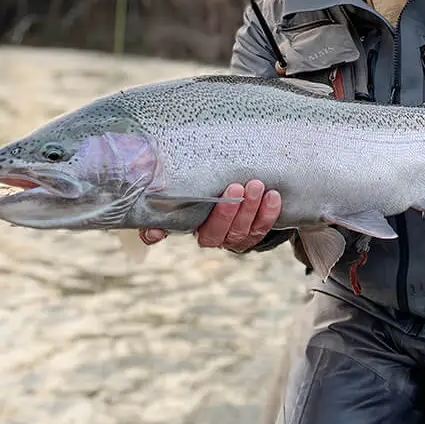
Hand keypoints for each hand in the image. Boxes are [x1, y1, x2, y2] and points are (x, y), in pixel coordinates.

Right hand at [138, 180, 280, 251]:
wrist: (232, 190)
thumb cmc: (202, 192)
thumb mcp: (183, 197)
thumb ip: (166, 207)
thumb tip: (152, 233)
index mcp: (195, 228)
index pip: (187, 231)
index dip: (190, 226)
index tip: (179, 218)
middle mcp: (215, 238)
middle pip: (222, 232)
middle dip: (229, 210)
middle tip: (237, 187)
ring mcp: (236, 237)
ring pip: (244, 230)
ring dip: (252, 208)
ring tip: (257, 185)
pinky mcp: (255, 232)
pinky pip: (263, 227)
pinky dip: (269, 212)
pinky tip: (273, 195)